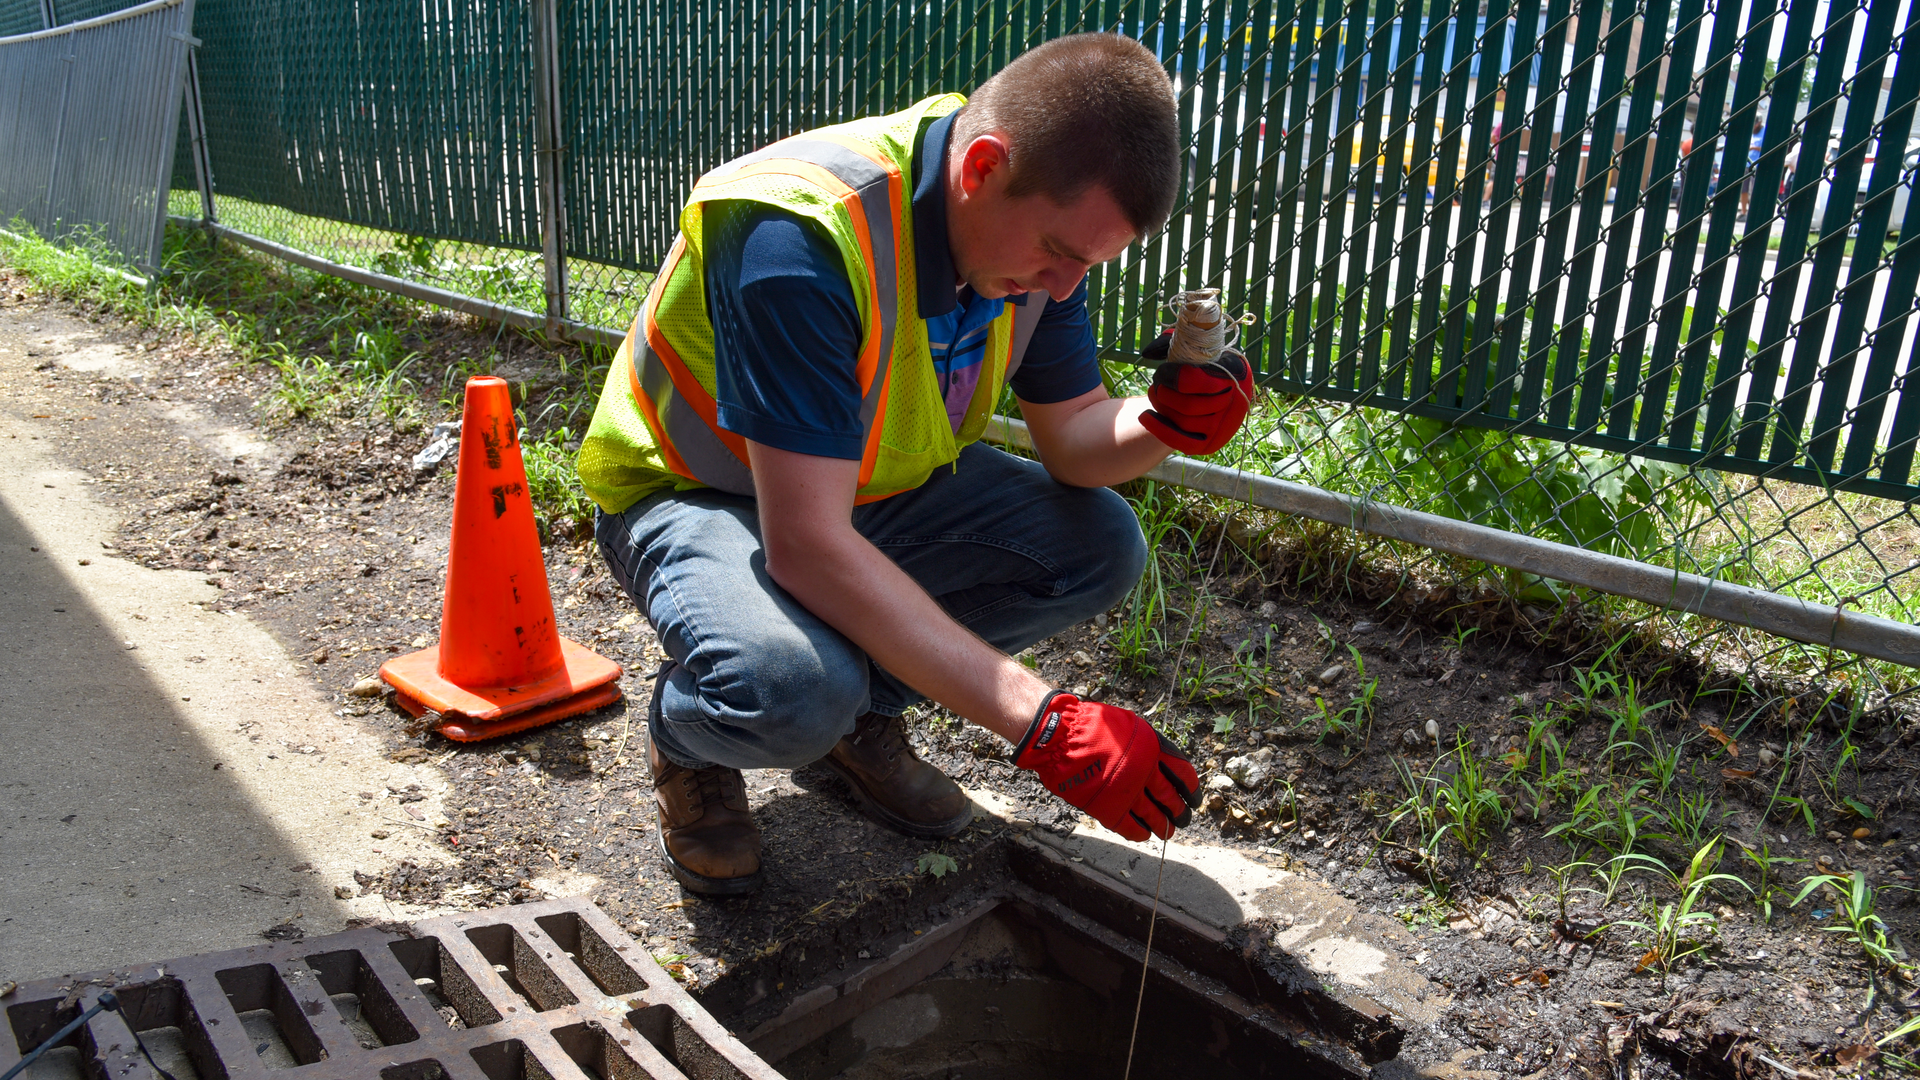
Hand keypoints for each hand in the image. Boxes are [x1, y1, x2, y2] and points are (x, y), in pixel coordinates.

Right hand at [1013, 692, 1200, 840]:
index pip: (1183, 773)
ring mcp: (1127, 792)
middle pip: (1170, 798)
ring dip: (1163, 825)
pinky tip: (1144, 834)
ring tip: (1167, 832)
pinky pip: (1130, 827)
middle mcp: (1144, 772)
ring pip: (1153, 816)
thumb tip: (1163, 762)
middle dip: (1179, 811)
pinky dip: (1139, 833)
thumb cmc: (1093, 726)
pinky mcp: (1109, 807)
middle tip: (1182, 818)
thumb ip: (1150, 744)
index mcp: (1153, 749)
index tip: (1194, 797)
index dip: (1191, 789)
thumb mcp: (1131, 726)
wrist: (1061, 736)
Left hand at [1138, 348, 1253, 455]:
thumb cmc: (1204, 363)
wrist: (1219, 390)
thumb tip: (1148, 352)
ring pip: (1183, 422)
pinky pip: (1184, 442)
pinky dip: (1161, 429)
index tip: (1162, 371)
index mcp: (1236, 374)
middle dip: (1164, 393)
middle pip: (1187, 405)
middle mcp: (1235, 403)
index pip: (1195, 381)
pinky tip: (1145, 416)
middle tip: (1157, 384)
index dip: (1171, 376)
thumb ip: (1174, 341)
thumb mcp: (1197, 346)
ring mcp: (1223, 428)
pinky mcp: (1210, 444)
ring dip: (1162, 407)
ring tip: (1155, 393)